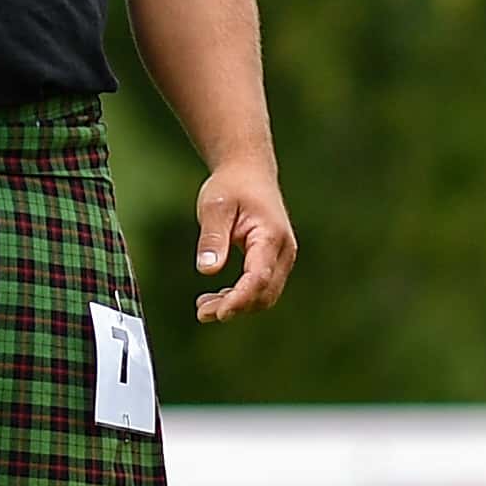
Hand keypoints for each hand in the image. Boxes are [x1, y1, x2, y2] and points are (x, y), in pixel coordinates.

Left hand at [189, 155, 296, 322]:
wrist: (248, 172)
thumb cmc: (232, 186)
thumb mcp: (214, 206)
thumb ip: (212, 238)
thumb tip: (207, 270)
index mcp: (271, 236)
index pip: (259, 277)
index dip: (240, 299)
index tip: (219, 313)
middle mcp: (283, 250)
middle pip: (264, 293)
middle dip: (235, 307)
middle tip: (201, 312)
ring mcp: (281, 257)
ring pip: (264, 295)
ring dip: (237, 305)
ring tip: (203, 307)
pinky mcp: (273, 261)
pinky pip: (261, 288)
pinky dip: (240, 297)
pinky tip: (216, 298)